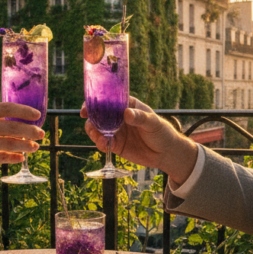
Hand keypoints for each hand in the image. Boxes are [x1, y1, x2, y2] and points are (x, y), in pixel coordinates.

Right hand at [0, 102, 44, 178]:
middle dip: (30, 130)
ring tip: (35, 147)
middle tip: (41, 134)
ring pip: (10, 143)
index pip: (5, 107)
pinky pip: (2, 157)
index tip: (37, 115)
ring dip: (26, 145)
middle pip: (12, 126)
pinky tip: (20, 158)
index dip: (24, 111)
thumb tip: (17, 123)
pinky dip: (14, 158)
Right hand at [81, 97, 197, 184]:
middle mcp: (118, 117)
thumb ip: (139, 117)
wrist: (166, 153)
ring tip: (98, 136)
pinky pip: (103, 143)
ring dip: (93, 132)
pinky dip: (100, 143)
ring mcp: (116, 131)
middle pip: (98, 115)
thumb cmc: (161, 132)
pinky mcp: (116, 145)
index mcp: (126, 106)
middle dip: (91, 119)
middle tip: (90, 125)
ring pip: (97, 129)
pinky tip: (103, 145)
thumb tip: (126, 113)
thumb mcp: (153, 122)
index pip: (108, 100)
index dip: (95, 102)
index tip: (86, 108)